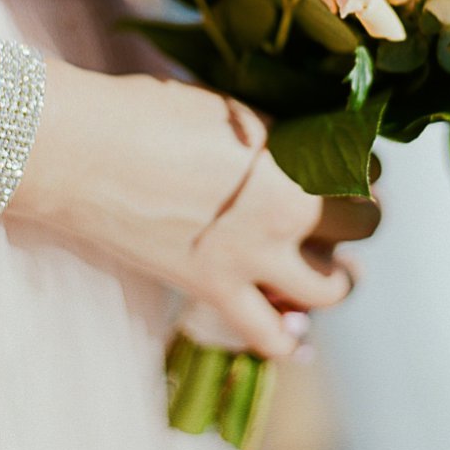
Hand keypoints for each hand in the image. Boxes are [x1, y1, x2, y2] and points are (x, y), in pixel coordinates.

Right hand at [12, 61, 379, 356]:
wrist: (83, 150)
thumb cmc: (150, 112)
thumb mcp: (233, 110)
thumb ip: (280, 137)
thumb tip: (306, 149)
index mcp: (296, 154)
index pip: (367, 169)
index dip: (361, 167)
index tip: (347, 166)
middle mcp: (288, 210)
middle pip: (363, 225)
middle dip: (358, 216)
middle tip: (336, 210)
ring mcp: (253, 258)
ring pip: (335, 287)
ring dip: (337, 275)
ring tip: (321, 264)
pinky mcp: (214, 292)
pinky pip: (273, 339)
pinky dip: (287, 335)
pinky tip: (285, 317)